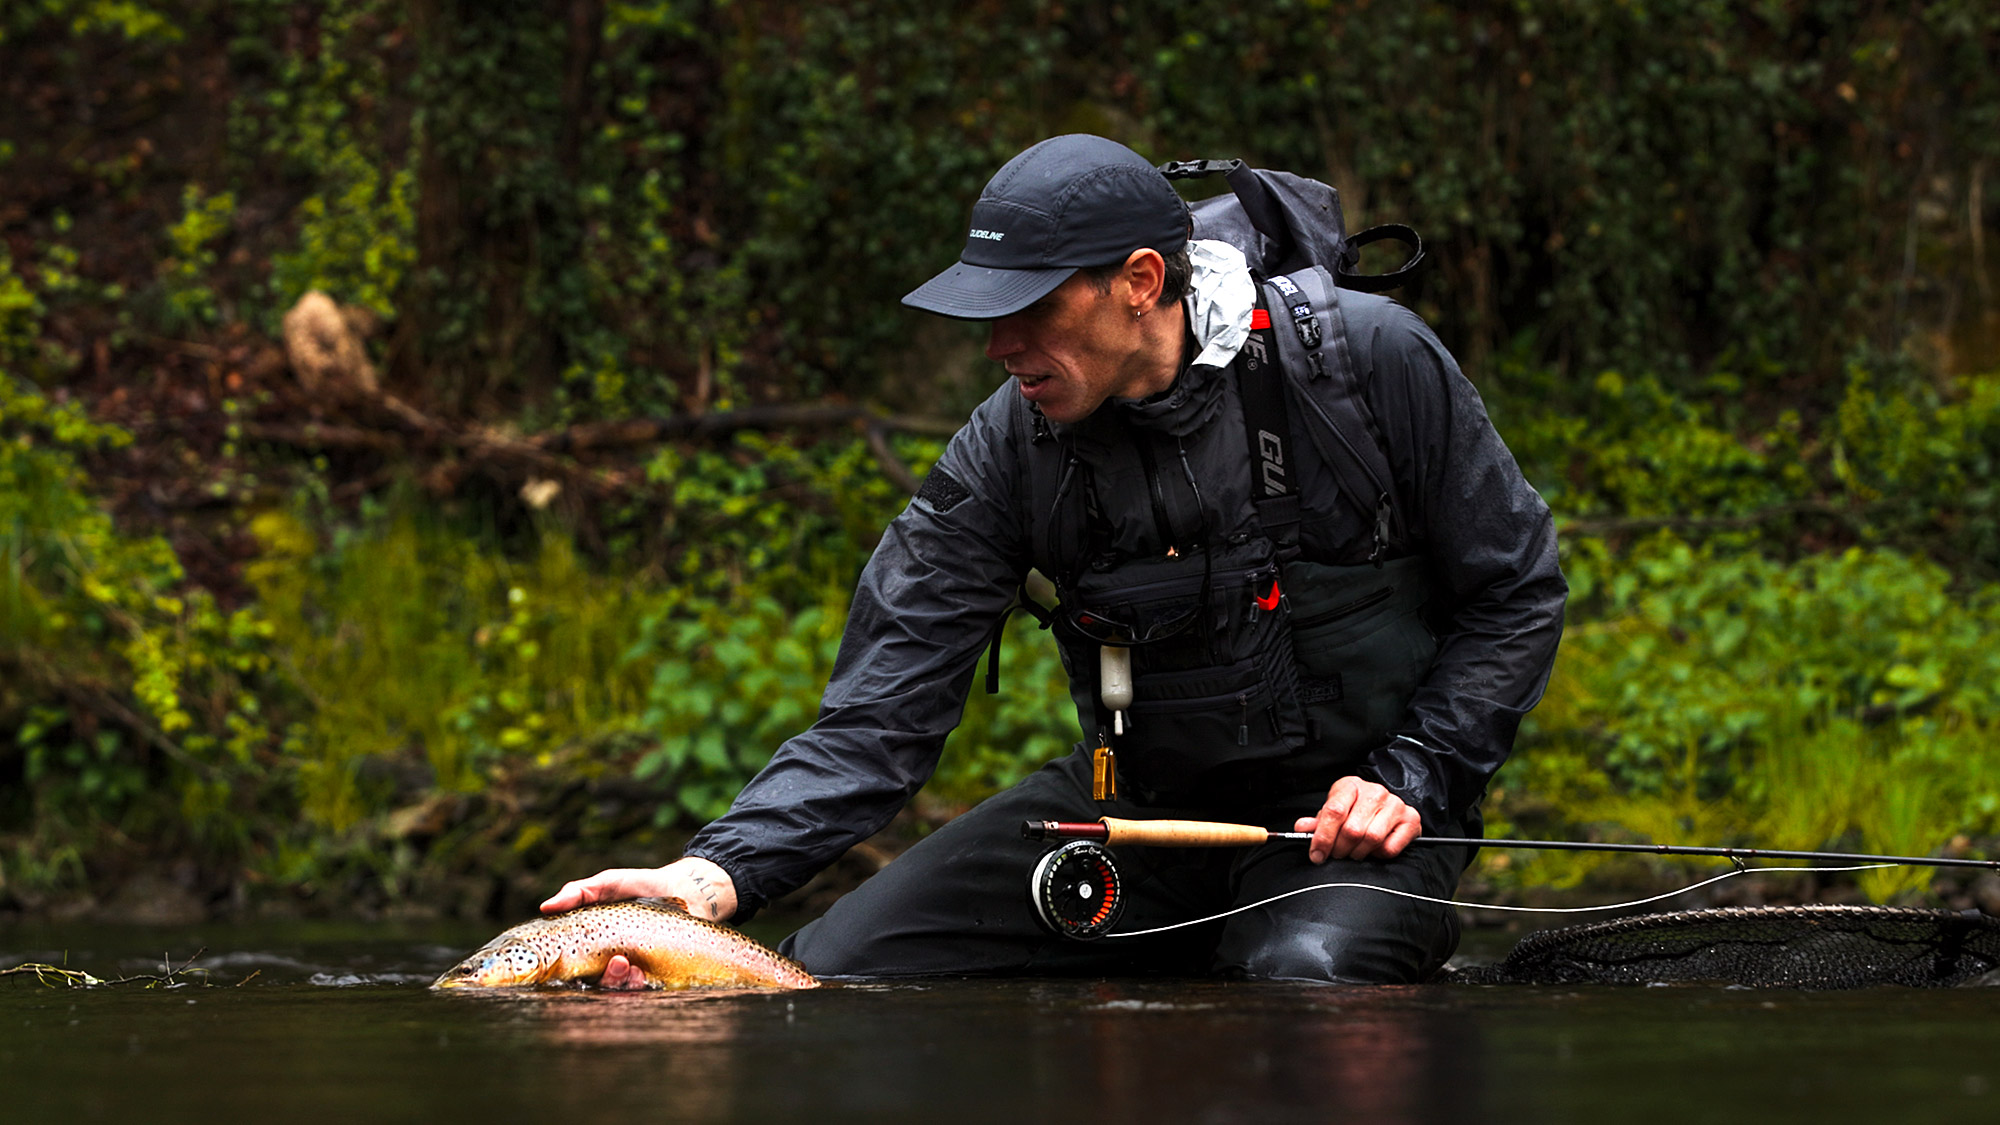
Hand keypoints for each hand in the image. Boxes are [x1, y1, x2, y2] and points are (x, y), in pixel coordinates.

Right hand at [541, 857, 739, 990]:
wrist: (682, 889)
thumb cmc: (639, 885)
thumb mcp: (607, 884)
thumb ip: (577, 893)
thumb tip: (545, 907)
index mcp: (590, 943)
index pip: (568, 968)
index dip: (560, 976)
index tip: (561, 973)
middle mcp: (606, 961)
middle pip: (591, 984)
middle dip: (601, 979)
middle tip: (616, 960)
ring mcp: (629, 970)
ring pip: (613, 991)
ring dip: (617, 983)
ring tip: (627, 963)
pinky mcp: (652, 975)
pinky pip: (638, 991)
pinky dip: (635, 984)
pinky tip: (641, 971)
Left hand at [1293, 777, 1421, 863]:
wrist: (1387, 804)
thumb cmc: (1356, 809)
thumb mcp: (1335, 809)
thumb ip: (1318, 821)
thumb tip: (1302, 828)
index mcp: (1351, 786)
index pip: (1334, 811)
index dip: (1323, 837)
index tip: (1317, 854)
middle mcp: (1375, 792)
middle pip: (1352, 829)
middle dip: (1340, 849)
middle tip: (1336, 854)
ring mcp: (1395, 805)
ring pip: (1371, 839)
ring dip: (1358, 853)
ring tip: (1353, 852)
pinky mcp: (1411, 819)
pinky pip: (1390, 847)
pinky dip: (1378, 854)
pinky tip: (1373, 850)